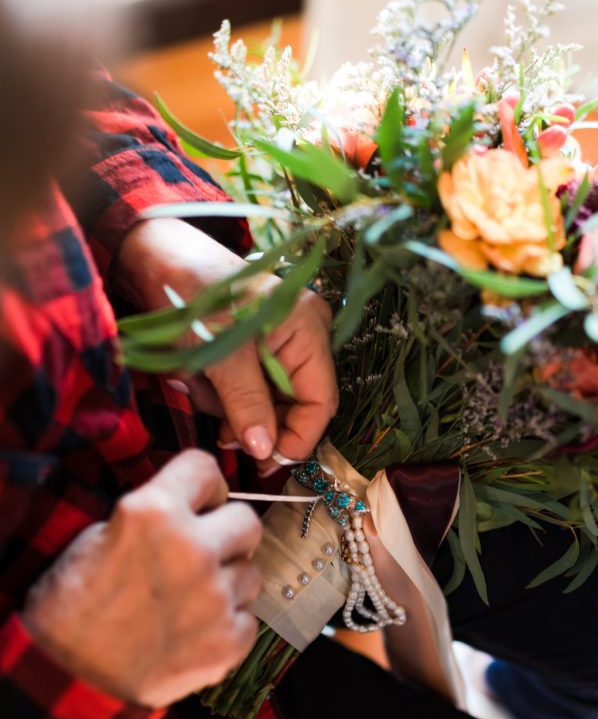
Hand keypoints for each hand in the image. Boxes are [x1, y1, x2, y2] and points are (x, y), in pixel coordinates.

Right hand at [21, 450, 262, 707]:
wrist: (65, 681)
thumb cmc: (72, 608)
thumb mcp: (98, 537)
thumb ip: (155, 514)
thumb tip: (195, 505)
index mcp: (154, 513)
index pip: (206, 467)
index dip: (205, 487)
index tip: (202, 502)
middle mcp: (192, 549)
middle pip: (248, 521)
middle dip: (227, 535)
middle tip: (201, 554)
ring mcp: (214, 597)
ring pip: (251, 572)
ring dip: (227, 583)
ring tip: (187, 601)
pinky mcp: (228, 640)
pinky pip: (248, 617)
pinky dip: (227, 625)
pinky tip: (192, 631)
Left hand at [118, 218, 337, 471]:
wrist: (155, 257)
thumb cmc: (191, 292)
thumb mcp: (220, 352)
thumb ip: (246, 402)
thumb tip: (265, 450)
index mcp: (309, 330)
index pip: (320, 401)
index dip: (298, 438)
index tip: (264, 461)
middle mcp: (304, 338)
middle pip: (295, 406)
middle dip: (257, 422)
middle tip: (222, 436)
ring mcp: (281, 344)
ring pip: (268, 403)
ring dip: (232, 407)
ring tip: (199, 387)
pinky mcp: (255, 350)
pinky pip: (249, 390)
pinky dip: (224, 395)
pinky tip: (200, 382)